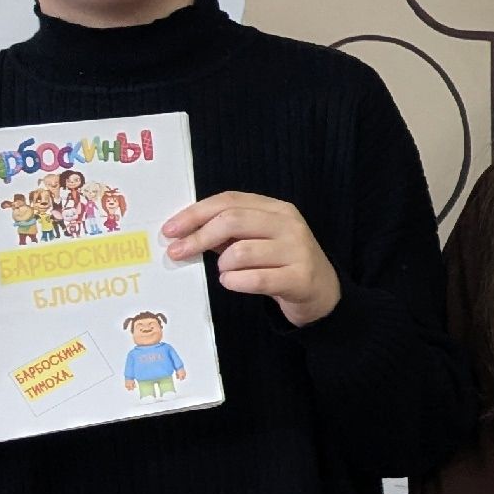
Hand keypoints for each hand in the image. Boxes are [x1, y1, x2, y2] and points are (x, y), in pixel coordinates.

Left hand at [164, 193, 341, 325]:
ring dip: (222, 265)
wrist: (324, 292)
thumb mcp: (259, 240)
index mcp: (277, 209)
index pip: (230, 200)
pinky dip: (234, 282)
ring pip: (241, 252)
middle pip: (233, 220)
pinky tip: (232, 283)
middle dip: (198, 237)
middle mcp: (289, 225)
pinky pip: (255, 279)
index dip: (195, 213)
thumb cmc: (281, 264)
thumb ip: (228, 232)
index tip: (170, 229)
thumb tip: (183, 233)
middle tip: (178, 252)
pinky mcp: (299, 278)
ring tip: (225, 272)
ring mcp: (297, 251)